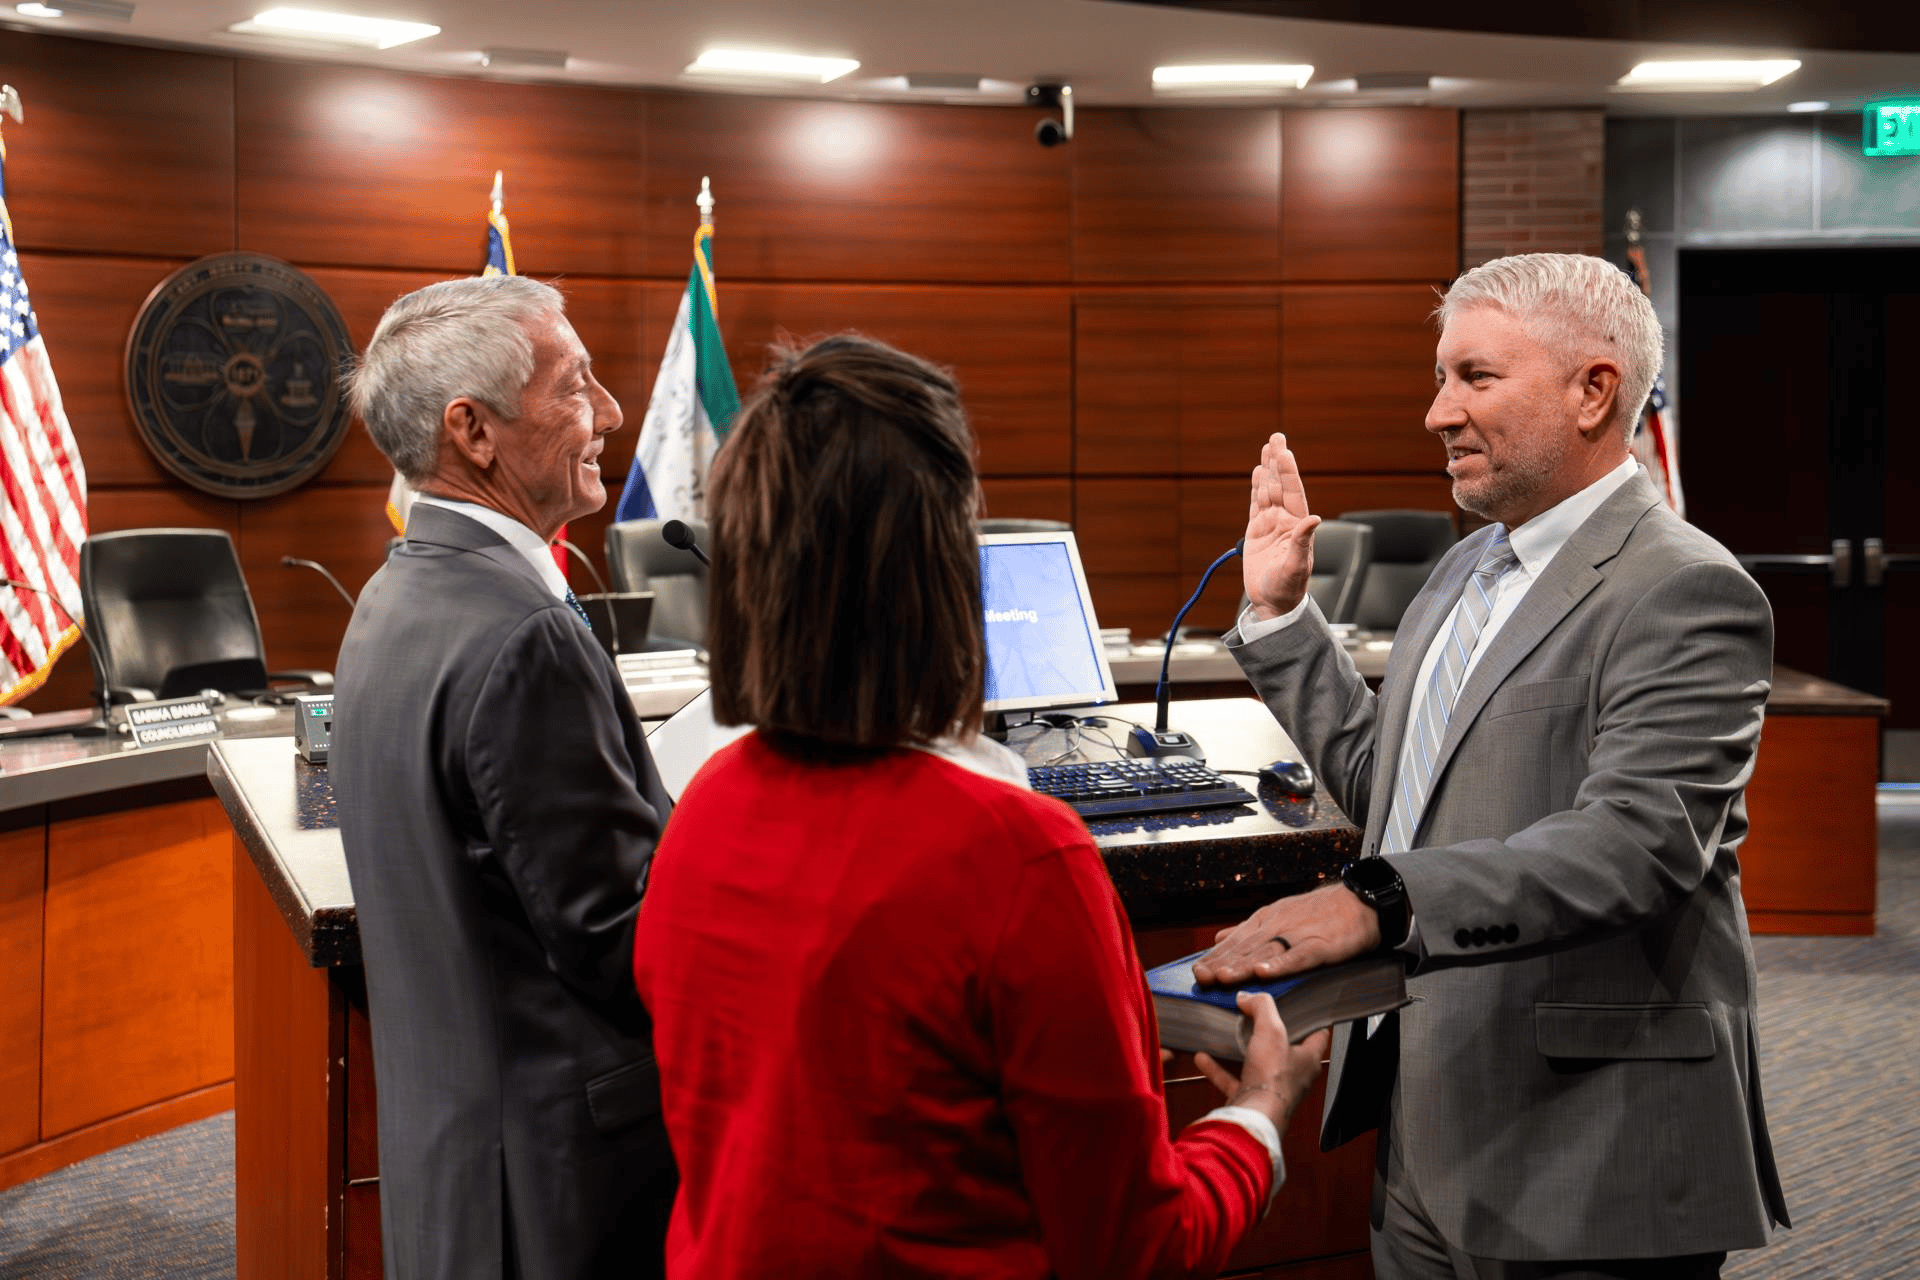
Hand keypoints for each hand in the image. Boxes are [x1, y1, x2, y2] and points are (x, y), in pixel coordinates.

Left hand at [1190, 885, 1380, 986]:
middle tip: (1201, 978)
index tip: (1195, 972)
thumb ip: (1248, 930)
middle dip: (1221, 964)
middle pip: (1245, 949)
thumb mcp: (1279, 916)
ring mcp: (1298, 935)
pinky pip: (1298, 956)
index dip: (1214, 958)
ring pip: (1265, 952)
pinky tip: (1265, 973)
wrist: (1360, 902)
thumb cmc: (1321, 912)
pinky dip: (1281, 964)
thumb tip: (1219, 938)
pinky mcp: (1320, 945)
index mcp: (1265, 921)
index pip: (1234, 942)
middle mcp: (1277, 926)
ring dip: (1243, 965)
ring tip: (1223, 977)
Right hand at [1193, 992, 1330, 1131]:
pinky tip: (1202, 1058)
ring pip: (1259, 1066)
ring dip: (1242, 1051)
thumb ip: (1261, 1007)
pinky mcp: (1252, 1100)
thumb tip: (1248, 996)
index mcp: (1309, 1059)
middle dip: (1272, 1035)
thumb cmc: (1272, 1076)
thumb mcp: (1271, 1030)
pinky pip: (1234, 1081)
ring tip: (1227, 1034)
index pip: (1319, 1034)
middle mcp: (1295, 1076)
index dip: (1312, 1018)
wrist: (1254, 1117)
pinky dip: (1218, 1069)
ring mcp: (1273, 1090)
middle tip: (1257, 1016)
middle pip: (1287, 1050)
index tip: (1301, 1005)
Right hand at [1243, 433, 1319, 620]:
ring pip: (1268, 491)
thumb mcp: (1297, 566)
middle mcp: (1285, 521)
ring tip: (1267, 447)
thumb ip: (1303, 542)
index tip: (1284, 451)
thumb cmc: (1288, 588)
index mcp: (1297, 526)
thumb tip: (1314, 519)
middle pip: (1281, 485)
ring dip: (1267, 470)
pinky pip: (1255, 505)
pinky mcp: (1256, 532)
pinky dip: (1256, 488)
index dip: (1289, 471)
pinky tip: (1257, 473)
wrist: (1273, 603)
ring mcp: (1270, 525)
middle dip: (1278, 461)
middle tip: (1276, 437)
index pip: (1293, 492)